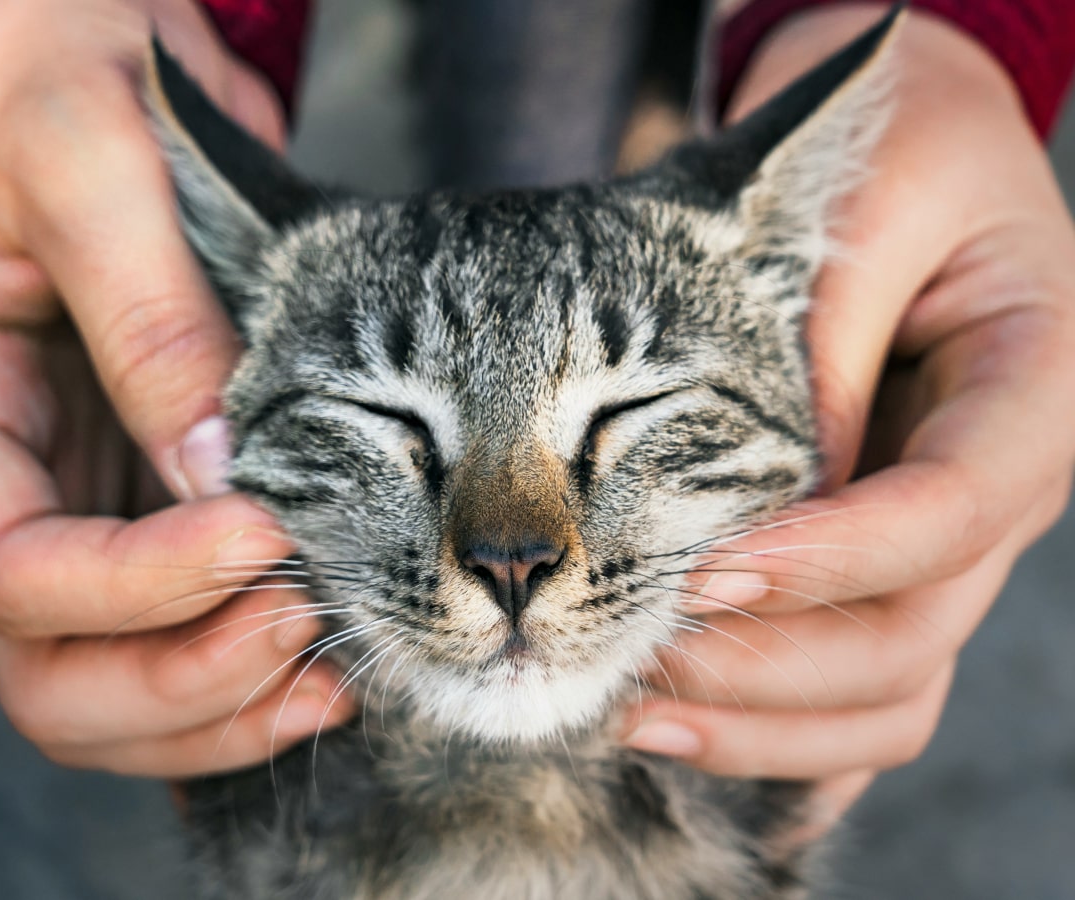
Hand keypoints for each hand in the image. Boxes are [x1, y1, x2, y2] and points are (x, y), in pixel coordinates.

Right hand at [0, 0, 349, 776]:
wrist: (103, 52)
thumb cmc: (68, 71)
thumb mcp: (91, 159)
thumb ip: (146, 316)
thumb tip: (218, 475)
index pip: (7, 565)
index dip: (137, 587)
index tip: (267, 536)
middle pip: (47, 668)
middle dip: (178, 678)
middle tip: (304, 628)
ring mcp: (73, 499)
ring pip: (109, 680)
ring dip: (218, 702)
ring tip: (331, 667)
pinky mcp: (145, 498)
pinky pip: (176, 632)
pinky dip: (246, 671)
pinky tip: (327, 656)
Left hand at [624, 5, 1074, 828]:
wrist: (913, 155)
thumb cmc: (898, 157)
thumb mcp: (869, 202)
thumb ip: (823, 341)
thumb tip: (757, 502)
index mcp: (1032, 392)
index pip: (951, 510)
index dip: (831, 560)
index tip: (701, 571)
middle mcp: (997, 494)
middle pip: (911, 635)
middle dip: (768, 665)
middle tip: (629, 655)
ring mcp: (944, 549)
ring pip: (888, 694)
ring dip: (761, 725)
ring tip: (628, 716)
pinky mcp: (886, 572)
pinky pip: (860, 695)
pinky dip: (783, 737)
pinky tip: (689, 741)